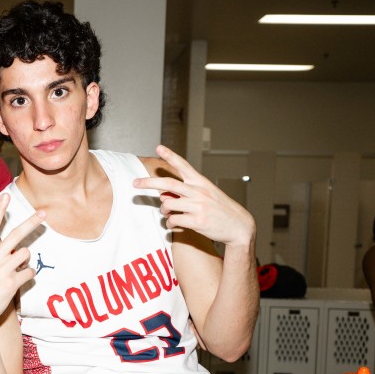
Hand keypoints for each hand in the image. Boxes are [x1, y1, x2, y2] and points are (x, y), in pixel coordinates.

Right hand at [0, 192, 45, 328]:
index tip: (5, 195)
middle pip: (16, 234)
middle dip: (32, 221)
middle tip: (44, 212)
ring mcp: (2, 269)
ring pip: (25, 254)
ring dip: (24, 261)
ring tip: (14, 270)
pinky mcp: (11, 282)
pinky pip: (29, 272)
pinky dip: (27, 276)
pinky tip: (17, 281)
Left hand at [134, 145, 255, 248]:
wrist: (239, 226)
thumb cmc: (221, 210)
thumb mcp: (207, 195)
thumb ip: (186, 193)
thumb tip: (164, 196)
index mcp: (201, 182)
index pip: (183, 165)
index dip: (170, 155)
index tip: (158, 147)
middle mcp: (198, 192)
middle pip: (167, 183)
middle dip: (148, 182)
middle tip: (135, 183)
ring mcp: (198, 206)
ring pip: (167, 204)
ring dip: (164, 211)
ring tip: (170, 214)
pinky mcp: (197, 221)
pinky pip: (173, 221)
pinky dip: (170, 224)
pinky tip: (174, 225)